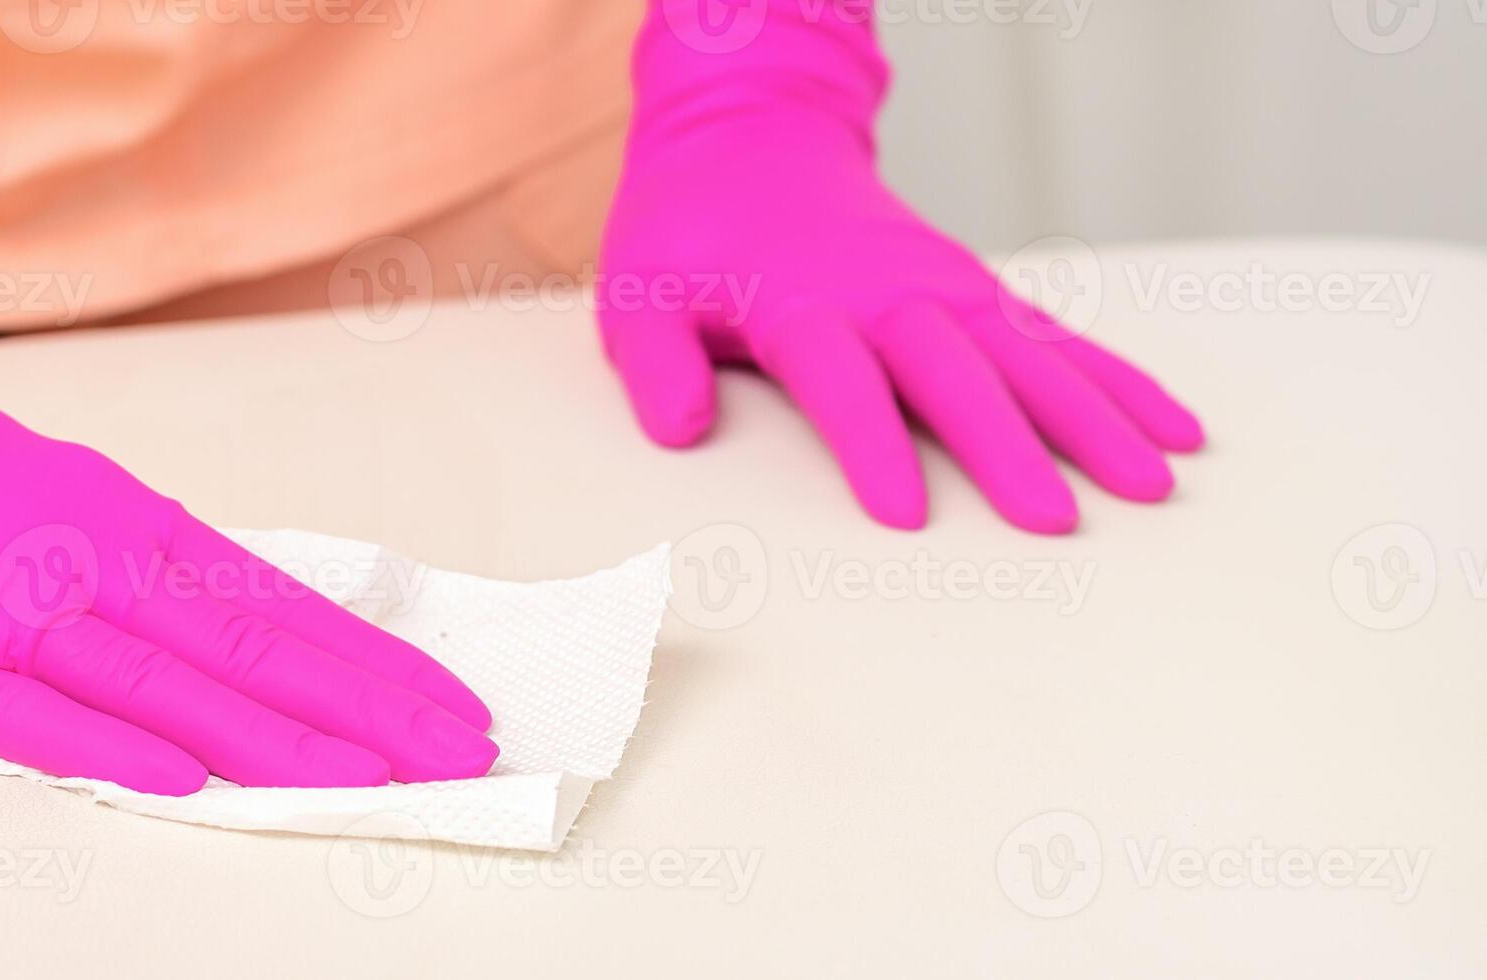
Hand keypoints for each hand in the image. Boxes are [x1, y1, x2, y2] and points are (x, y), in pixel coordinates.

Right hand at [0, 177, 496, 794]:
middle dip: (362, 703)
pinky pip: (35, 719)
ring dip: (275, 739)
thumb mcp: (18, 489)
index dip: (361, 656)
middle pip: (244, 642)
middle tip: (456, 748)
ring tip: (370, 782)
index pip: (263, 597)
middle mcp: (74, 552)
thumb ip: (111, 552)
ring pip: (165, 684)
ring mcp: (1, 608)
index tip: (440, 700)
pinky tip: (192, 784)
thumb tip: (210, 609)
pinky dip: (117, 751)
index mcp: (102, 512)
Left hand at [598, 1, 1202, 533]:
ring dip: (1093, 419)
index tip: (903, 515)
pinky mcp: (978, 292)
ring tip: (1151, 483)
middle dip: (1007, 448)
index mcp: (801, 304)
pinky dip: (1118, 381)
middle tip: (1054, 522)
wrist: (749, 140)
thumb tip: (679, 429)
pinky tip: (1174, 428)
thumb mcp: (637, 292)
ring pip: (1029, 357)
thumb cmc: (687, 234)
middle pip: (955, 376)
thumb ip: (654, 362)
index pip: (842, 382)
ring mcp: (946, 290)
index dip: (871, 446)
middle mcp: (889, 295)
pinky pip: (1059, 339)